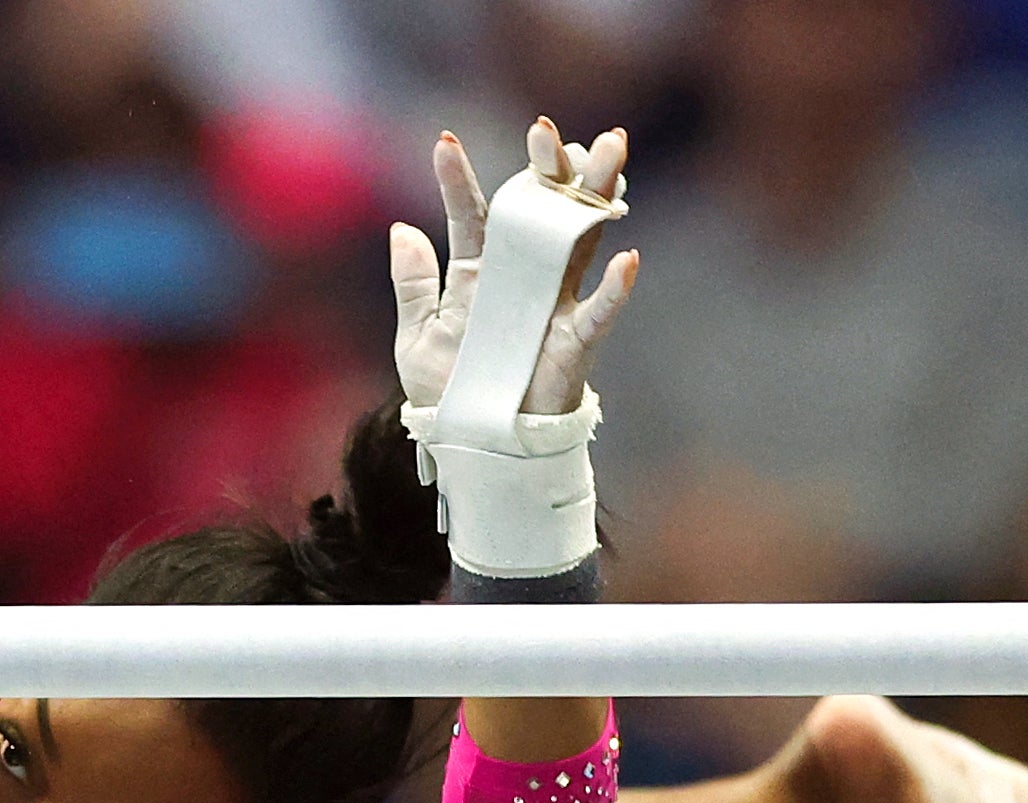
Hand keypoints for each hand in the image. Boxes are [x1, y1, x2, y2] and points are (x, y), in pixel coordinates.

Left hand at [389, 119, 639, 414]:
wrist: (475, 446)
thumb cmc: (448, 393)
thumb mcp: (417, 338)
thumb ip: (413, 285)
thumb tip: (400, 229)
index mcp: (478, 274)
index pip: (470, 216)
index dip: (458, 180)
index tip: (444, 143)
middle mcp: (521, 278)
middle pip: (538, 211)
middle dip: (545, 169)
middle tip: (545, 131)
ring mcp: (553, 304)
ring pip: (581, 240)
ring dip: (595, 197)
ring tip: (609, 152)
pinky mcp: (574, 342)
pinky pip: (599, 311)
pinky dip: (615, 289)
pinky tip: (626, 259)